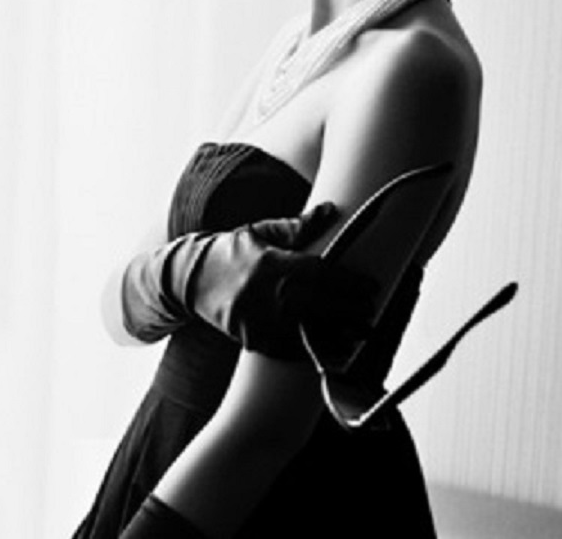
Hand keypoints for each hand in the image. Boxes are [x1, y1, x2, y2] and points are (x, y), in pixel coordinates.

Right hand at [189, 203, 376, 357]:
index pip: (319, 273)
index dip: (349, 282)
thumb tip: (330, 210)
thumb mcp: (261, 231)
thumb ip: (297, 226)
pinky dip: (312, 351)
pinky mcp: (250, 340)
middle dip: (349, 310)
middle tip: (371, 311)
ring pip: (305, 332)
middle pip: (317, 305)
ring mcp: (256, 320)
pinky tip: (333, 350)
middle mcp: (264, 293)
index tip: (371, 286)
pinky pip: (287, 350)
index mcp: (270, 262)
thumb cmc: (233, 250)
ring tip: (361, 335)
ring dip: (337, 336)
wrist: (190, 278)